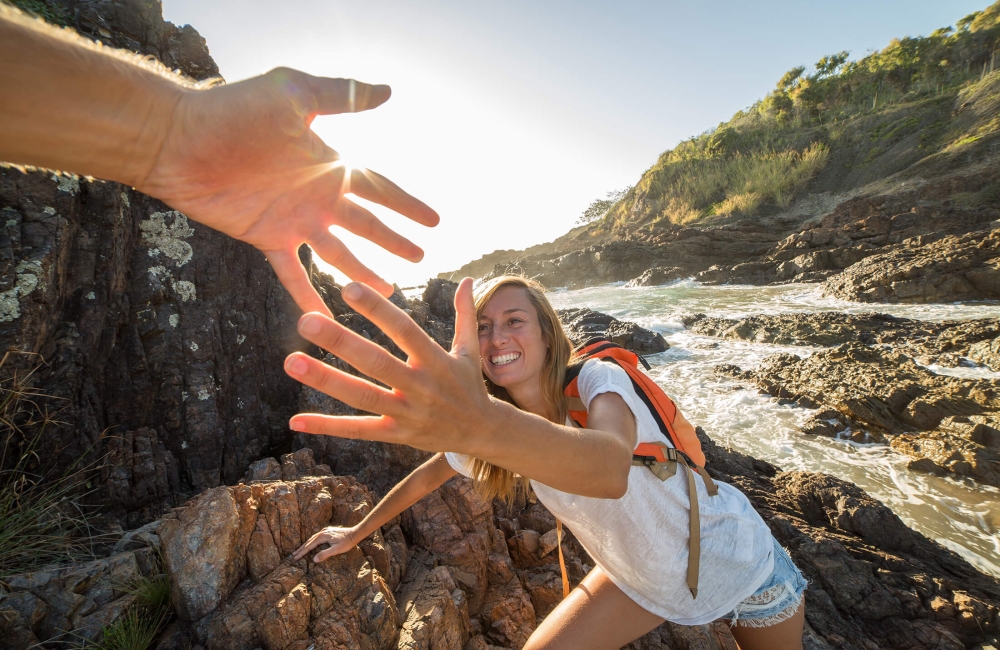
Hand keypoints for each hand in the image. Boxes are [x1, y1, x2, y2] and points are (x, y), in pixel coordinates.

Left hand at [140, 68, 438, 314]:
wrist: (181, 140)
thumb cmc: (235, 110)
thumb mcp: (294, 94)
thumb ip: (341, 96)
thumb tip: (389, 91)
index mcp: (328, 164)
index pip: (378, 188)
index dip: (406, 204)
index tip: (434, 221)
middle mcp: (316, 196)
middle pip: (366, 225)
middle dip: (393, 241)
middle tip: (419, 259)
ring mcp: (293, 220)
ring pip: (339, 254)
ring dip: (362, 274)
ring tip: (387, 293)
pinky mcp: (267, 238)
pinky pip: (292, 274)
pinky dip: (306, 296)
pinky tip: (322, 317)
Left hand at [283, 278, 491, 450]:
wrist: (482, 433)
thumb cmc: (469, 385)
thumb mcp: (469, 349)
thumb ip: (464, 313)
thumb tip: (466, 277)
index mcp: (435, 360)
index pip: (404, 330)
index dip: (377, 309)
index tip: (348, 288)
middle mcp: (420, 386)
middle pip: (376, 362)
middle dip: (340, 341)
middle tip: (306, 320)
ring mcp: (407, 413)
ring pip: (362, 395)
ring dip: (325, 380)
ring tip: (292, 361)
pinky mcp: (396, 434)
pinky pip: (359, 430)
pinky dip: (327, 426)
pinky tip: (296, 420)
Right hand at [293, 525, 358, 562]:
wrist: (355, 533)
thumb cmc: (347, 543)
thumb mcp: (336, 550)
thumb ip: (325, 554)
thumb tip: (314, 559)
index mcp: (322, 537)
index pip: (309, 546)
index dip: (302, 552)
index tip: (295, 557)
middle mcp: (322, 532)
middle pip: (309, 541)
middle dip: (301, 549)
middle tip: (294, 555)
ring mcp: (325, 531)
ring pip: (312, 538)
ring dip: (306, 545)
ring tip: (300, 550)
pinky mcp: (328, 531)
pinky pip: (316, 537)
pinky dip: (311, 541)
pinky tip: (311, 543)